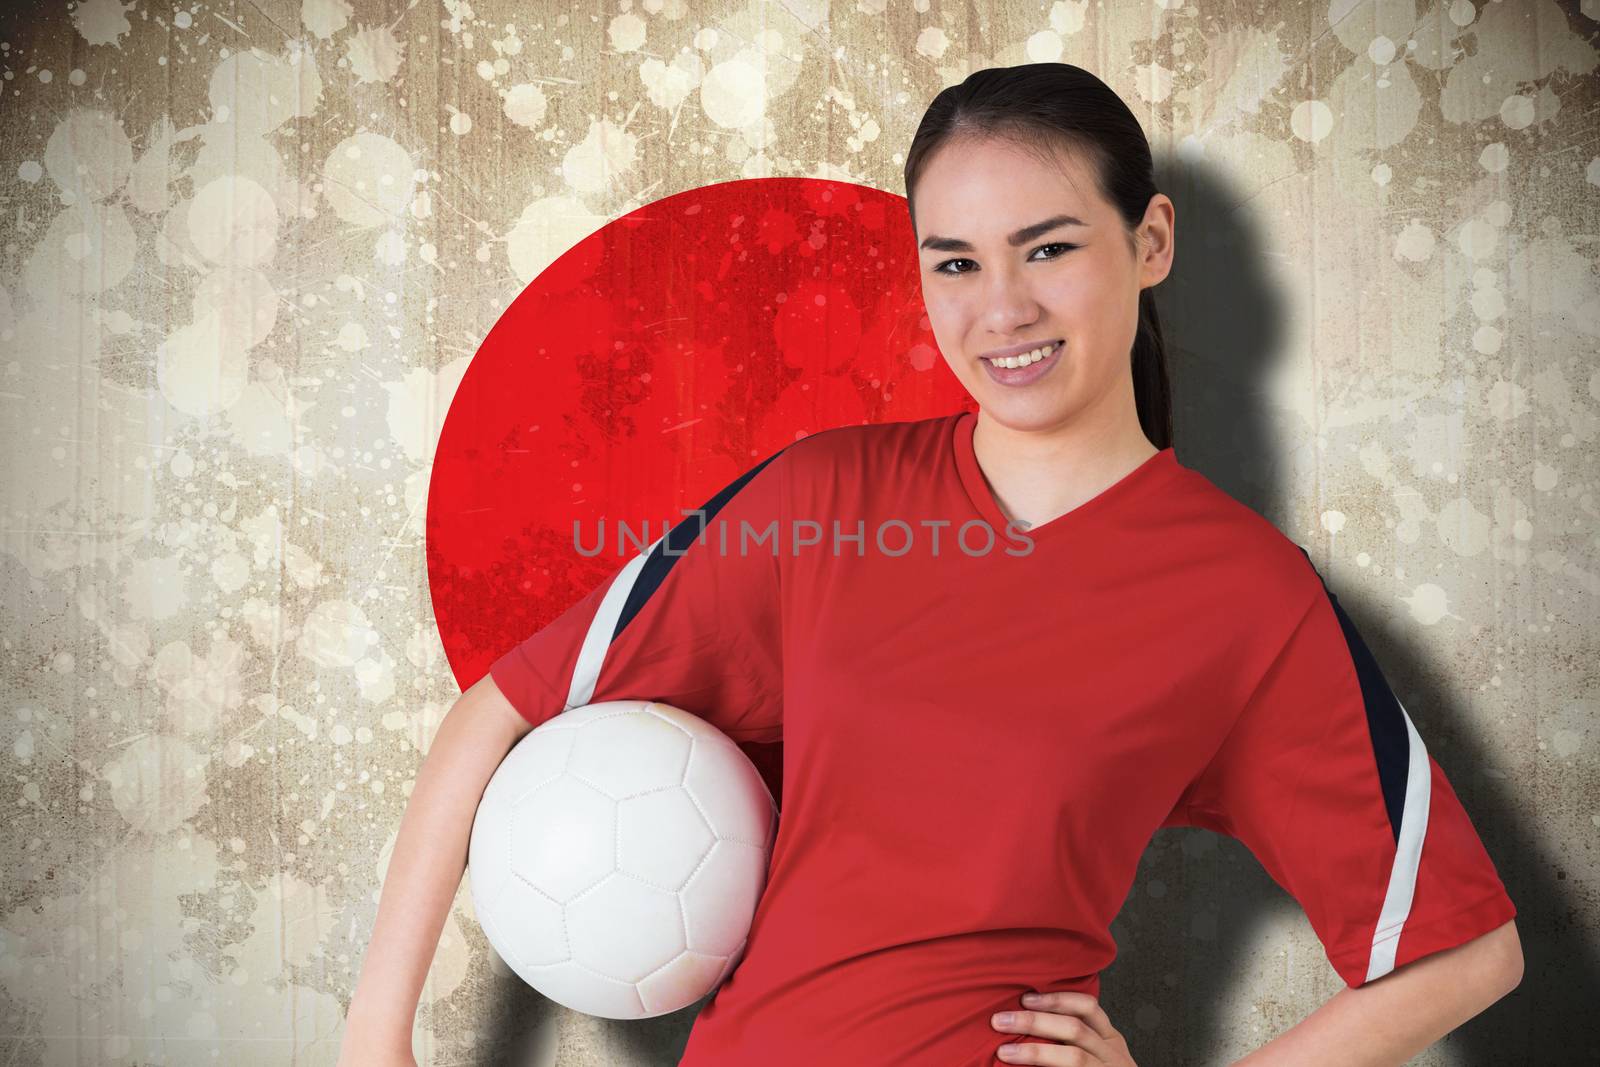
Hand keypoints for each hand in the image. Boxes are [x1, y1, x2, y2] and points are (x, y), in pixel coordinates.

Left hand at [989, 990, 1138, 1064]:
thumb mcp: (1099, 1054)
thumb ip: (1073, 1038)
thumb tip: (1028, 1014)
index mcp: (1111, 1040)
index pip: (1088, 1007)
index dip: (1056, 999)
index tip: (1025, 998)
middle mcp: (1113, 1055)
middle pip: (1074, 1029)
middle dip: (1034, 1022)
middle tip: (1000, 1020)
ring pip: (1073, 1057)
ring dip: (1034, 1052)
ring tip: (1004, 1051)